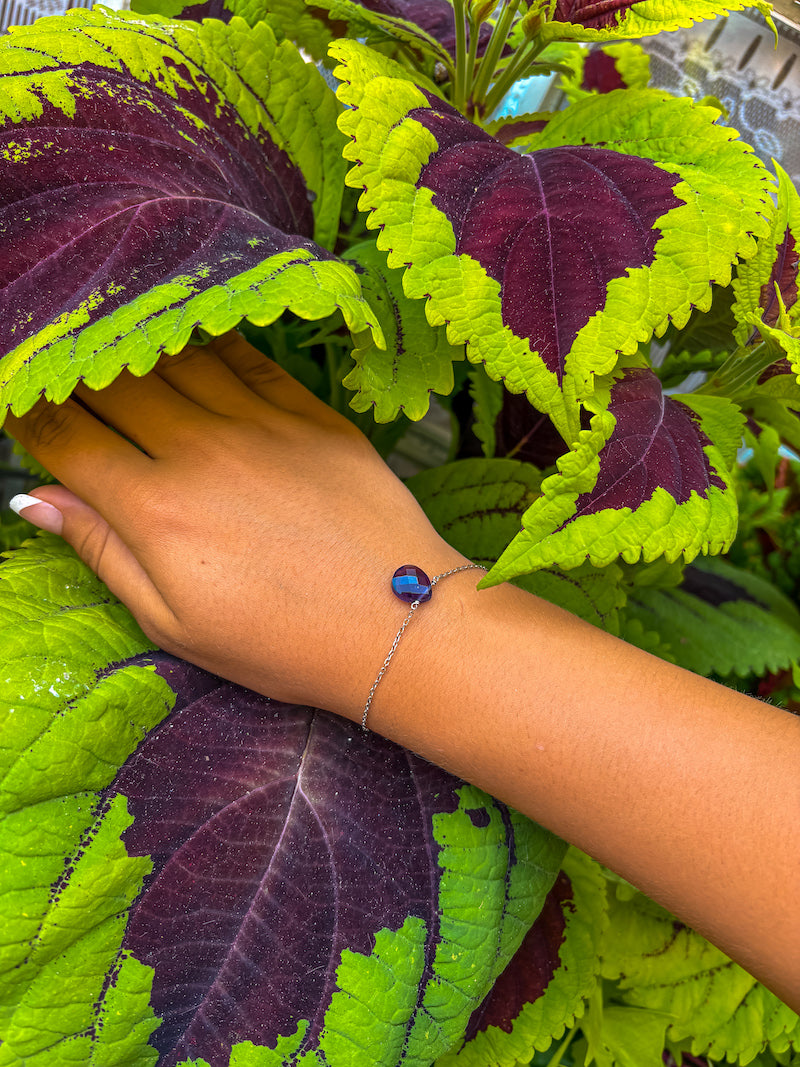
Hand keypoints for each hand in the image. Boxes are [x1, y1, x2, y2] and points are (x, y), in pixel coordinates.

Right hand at [6, 332, 466, 716]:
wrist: (399, 624)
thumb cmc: (283, 643)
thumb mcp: (176, 624)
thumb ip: (104, 553)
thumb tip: (35, 501)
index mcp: (155, 511)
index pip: (66, 439)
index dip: (28, 416)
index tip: (16, 405)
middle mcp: (200, 452)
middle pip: (110, 385)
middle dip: (69, 371)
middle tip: (56, 367)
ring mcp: (259, 425)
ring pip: (173, 358)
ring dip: (130, 345)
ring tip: (110, 340)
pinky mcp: (310, 414)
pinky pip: (244, 358)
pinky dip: (205, 341)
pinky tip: (187, 334)